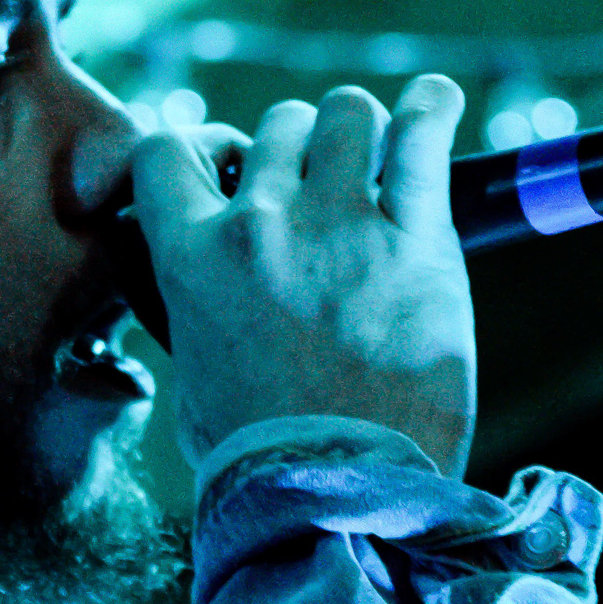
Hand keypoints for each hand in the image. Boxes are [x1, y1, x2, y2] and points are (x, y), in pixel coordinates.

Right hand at [131, 76, 475, 476]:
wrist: (337, 496)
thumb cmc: (261, 457)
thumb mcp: (193, 376)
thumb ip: (193, 312)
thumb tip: (201, 298)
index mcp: (192, 257)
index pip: (168, 149)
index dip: (200, 148)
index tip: (227, 169)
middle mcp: (262, 225)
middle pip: (276, 125)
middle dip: (296, 149)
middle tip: (316, 190)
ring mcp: (343, 226)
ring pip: (345, 115)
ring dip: (356, 130)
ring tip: (371, 159)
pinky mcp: (418, 242)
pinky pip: (424, 136)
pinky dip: (431, 109)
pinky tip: (433, 107)